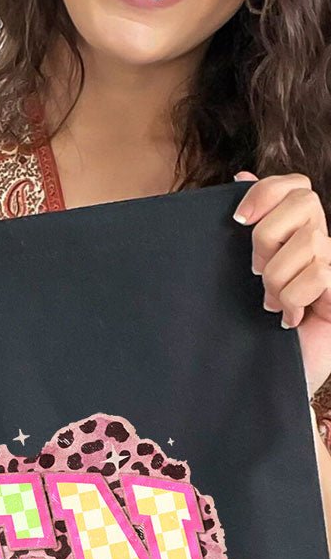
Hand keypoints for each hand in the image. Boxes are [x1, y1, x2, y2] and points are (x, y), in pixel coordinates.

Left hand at [233, 172, 330, 395]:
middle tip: (254, 273)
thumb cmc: (253, 331)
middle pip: (306, 202)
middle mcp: (321, 246)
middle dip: (268, 236)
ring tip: (271, 305)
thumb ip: (248, 230)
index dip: (268, 192)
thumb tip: (239, 177)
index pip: (297, 186)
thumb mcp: (240, 278)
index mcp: (297, 236)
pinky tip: (290, 319)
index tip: (238, 221)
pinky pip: (320, 272)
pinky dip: (294, 297)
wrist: (265, 381)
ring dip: (277, 277)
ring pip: (310, 242)